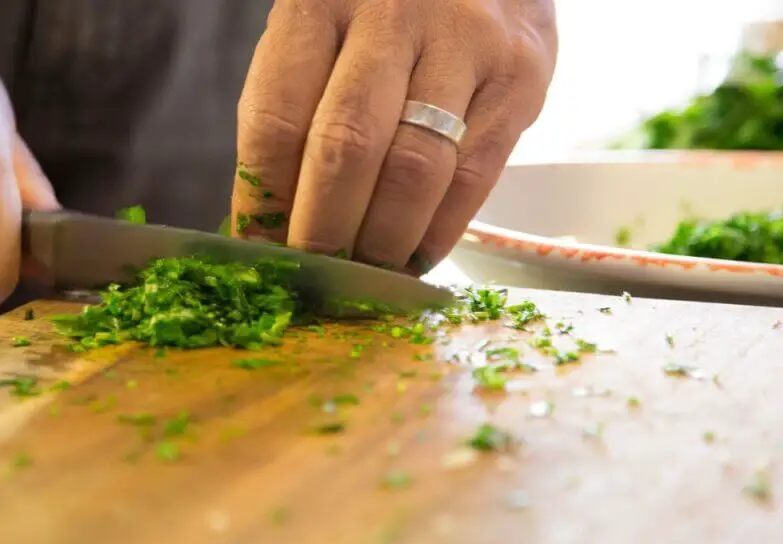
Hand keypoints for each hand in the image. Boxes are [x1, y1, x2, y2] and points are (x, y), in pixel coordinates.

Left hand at [232, 0, 555, 272]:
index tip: (261, 250)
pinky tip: (415, 256)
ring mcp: (465, 41)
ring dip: (383, 241)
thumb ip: (299, 105)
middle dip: (323, 231)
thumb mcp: (325, 26)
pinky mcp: (521, 75)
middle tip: (313, 276)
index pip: (277, 118)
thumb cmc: (384, 5)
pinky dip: (439, 230)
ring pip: (415, 169)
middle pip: (346, 148)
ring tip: (364, 276)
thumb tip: (274, 218)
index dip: (264, 200)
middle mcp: (393, 13)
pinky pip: (475, 175)